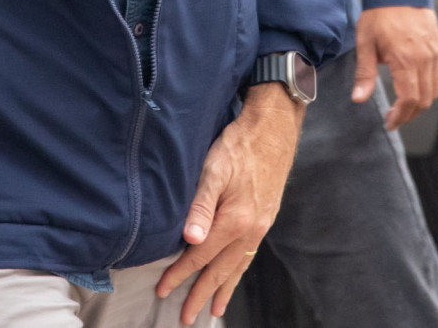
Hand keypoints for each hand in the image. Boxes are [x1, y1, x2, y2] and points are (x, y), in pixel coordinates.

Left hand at [158, 84, 303, 322]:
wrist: (274, 129)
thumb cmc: (239, 145)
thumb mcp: (214, 170)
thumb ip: (200, 206)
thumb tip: (190, 241)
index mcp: (235, 221)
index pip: (200, 256)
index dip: (180, 274)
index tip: (163, 290)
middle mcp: (250, 229)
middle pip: (220, 270)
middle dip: (201, 293)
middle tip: (186, 317)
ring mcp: (261, 225)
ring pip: (238, 266)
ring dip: (223, 288)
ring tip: (214, 308)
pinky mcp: (266, 218)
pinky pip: (249, 254)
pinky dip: (239, 271)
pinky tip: (234, 274)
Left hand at [354, 6, 437, 128]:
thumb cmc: (380, 13)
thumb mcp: (365, 43)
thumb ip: (364, 74)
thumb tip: (359, 98)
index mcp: (405, 60)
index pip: (408, 100)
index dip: (400, 117)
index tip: (390, 122)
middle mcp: (424, 59)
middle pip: (424, 100)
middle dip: (409, 114)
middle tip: (394, 118)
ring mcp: (435, 53)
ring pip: (434, 90)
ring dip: (420, 103)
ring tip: (403, 106)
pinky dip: (430, 88)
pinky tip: (416, 88)